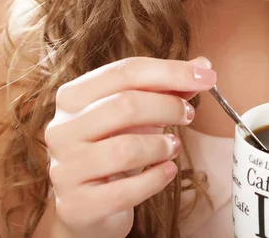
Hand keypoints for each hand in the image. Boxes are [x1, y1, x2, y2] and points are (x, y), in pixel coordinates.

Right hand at [44, 56, 215, 237]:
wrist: (87, 204)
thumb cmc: (114, 146)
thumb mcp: (137, 112)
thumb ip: (166, 86)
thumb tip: (202, 64)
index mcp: (73, 96)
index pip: (125, 71)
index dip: (171, 71)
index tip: (206, 76)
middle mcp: (62, 129)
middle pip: (125, 105)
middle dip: (168, 107)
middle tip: (189, 114)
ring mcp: (65, 168)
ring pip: (125, 149)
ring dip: (161, 145)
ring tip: (173, 146)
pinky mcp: (75, 205)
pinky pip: (125, 191)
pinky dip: (156, 179)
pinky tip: (167, 171)